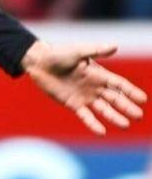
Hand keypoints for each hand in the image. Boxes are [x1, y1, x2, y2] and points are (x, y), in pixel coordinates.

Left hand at [22, 41, 146, 134]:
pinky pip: (85, 116)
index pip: (119, 84)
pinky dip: (93, 124)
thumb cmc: (58, 54)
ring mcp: (84, 96)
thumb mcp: (77, 51)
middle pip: (114, 98)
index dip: (130, 91)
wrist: (38, 62)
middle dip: (126, 107)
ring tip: (125, 125)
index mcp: (98, 74)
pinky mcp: (72, 103)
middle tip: (138, 116)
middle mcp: (94, 86)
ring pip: (103, 109)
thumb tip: (115, 46)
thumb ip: (96, 51)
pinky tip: (101, 132)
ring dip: (114, 117)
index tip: (143, 99)